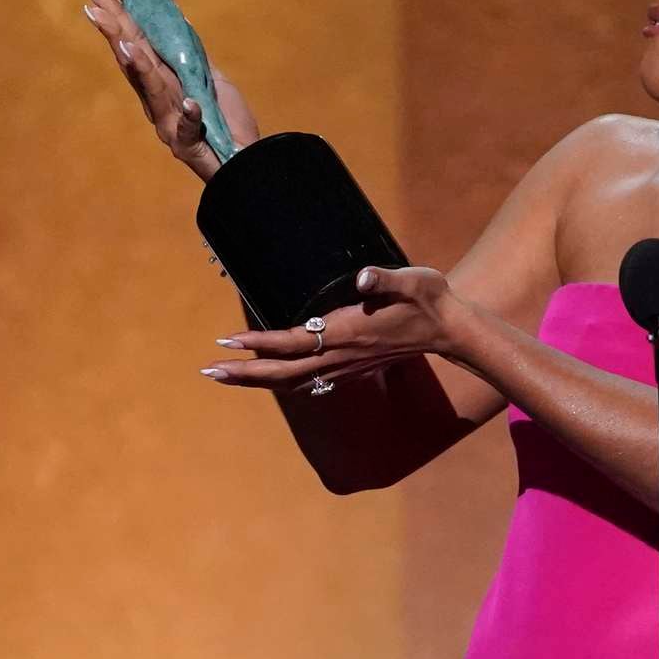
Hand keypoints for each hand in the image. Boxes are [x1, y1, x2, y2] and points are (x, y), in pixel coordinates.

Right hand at [83, 0, 259, 180]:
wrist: (245, 162)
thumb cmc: (227, 123)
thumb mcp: (211, 82)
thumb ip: (192, 57)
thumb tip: (178, 21)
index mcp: (164, 84)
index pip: (137, 46)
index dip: (119, 20)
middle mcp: (158, 102)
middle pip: (135, 63)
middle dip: (116, 33)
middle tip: (94, 4)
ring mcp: (170, 124)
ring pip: (153, 92)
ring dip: (140, 68)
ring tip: (126, 45)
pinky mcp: (188, 145)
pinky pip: (190, 128)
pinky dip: (190, 116)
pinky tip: (190, 104)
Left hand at [202, 267, 462, 390]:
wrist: (451, 331)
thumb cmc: (431, 300)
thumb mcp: (414, 281)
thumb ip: (386, 278)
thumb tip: (363, 277)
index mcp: (349, 333)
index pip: (296, 342)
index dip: (261, 343)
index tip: (229, 341)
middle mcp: (342, 354)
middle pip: (284, 372)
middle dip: (244, 373)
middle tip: (208, 371)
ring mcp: (346, 364)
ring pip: (292, 380)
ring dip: (256, 379)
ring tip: (225, 375)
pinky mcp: (351, 365)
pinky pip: (307, 379)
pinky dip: (280, 380)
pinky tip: (267, 378)